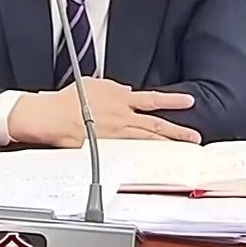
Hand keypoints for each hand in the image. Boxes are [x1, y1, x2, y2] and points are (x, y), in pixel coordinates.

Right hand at [6, 78, 200, 145]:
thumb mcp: (94, 84)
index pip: (152, 100)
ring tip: (182, 151)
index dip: (172, 101)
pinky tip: (154, 162)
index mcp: (119, 99)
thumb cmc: (67, 100)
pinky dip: (143, 157)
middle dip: (178, 131)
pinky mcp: (107, 149)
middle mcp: (122, 118)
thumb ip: (115, 88)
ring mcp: (116, 135)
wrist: (50, 116)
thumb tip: (129, 92)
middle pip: (155, 125)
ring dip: (166, 146)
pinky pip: (130, 153)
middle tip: (195, 138)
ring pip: (146, 141)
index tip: (188, 102)